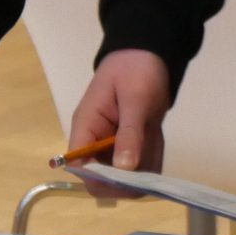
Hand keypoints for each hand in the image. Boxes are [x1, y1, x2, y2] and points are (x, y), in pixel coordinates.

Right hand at [68, 49, 172, 197]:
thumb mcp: (135, 99)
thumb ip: (130, 133)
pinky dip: (152, 161)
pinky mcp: (129, 147)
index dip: (99, 179)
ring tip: (152, 139)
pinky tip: (156, 139)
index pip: (79, 166)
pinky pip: (140, 168)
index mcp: (86, 127)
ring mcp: (113, 146)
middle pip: (102, 180)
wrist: (150, 55)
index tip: (127, 178)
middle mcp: (96, 141)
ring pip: (125, 178)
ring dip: (143, 168)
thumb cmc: (136, 70)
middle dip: (127, 179)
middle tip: (147, 160)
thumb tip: (124, 169)